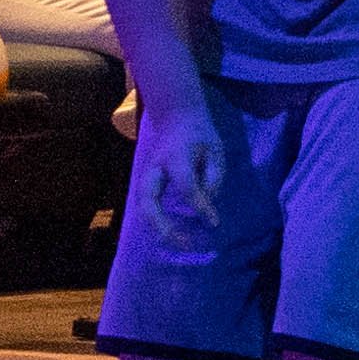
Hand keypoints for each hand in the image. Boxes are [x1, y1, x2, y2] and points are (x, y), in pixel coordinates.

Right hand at [127, 98, 231, 235]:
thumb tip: (206, 206)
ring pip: (143, 205)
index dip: (200, 206)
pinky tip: (171, 233)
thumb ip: (212, 178)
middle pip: (149, 200)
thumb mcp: (215, 151)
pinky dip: (156, 222)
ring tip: (177, 243)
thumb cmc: (199, 135)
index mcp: (176, 157)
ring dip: (157, 227)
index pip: (186, 187)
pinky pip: (147, 205)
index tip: (214, 223)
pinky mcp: (146, 181)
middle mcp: (155, 168)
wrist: (175, 116)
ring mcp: (147, 175)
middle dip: (162, 225)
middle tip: (182, 243)